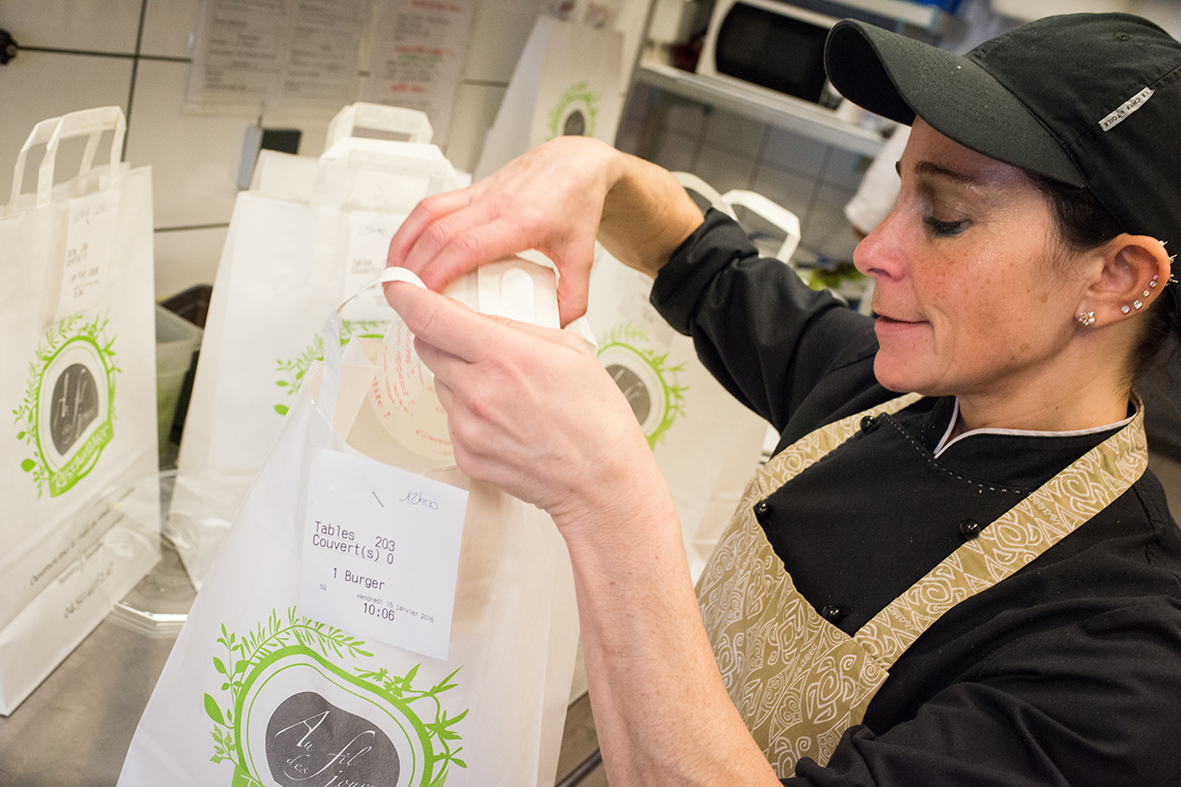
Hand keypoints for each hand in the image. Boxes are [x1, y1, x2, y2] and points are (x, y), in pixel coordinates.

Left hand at [385, 279, 661, 534]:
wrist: (600, 481)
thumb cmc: (596, 420)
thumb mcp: (569, 349)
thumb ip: (517, 326)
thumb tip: (480, 315)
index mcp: (504, 357)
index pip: (429, 316)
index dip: (405, 294)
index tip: (399, 284)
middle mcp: (478, 392)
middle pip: (427, 347)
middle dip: (444, 336)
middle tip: (476, 342)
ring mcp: (467, 427)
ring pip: (441, 382)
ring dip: (461, 376)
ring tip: (507, 391)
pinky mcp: (465, 454)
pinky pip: (451, 418)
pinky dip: (470, 410)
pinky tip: (506, 418)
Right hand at [387, 136, 622, 326]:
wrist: (576, 163)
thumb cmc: (577, 202)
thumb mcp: (582, 255)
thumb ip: (574, 296)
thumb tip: (558, 329)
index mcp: (521, 221)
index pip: (468, 246)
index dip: (440, 273)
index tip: (426, 300)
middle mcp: (495, 203)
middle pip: (438, 233)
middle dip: (414, 268)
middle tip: (403, 299)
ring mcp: (480, 193)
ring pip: (427, 215)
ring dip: (404, 246)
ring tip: (394, 278)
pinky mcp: (471, 189)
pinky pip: (431, 206)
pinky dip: (411, 229)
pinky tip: (405, 251)